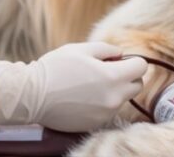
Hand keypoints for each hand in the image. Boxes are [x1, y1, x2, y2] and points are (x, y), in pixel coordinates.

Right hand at [0, 42, 147, 131]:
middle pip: (137, 86)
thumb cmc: (55, 68)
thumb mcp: (82, 49)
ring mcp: (105, 114)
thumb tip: (121, 55)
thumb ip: (108, 50)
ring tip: (90, 84)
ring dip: (114, 91)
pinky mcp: (94, 124)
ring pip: (122, 99)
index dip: (132, 61)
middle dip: (127, 76)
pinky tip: (83, 97)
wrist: (32, 96)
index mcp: (113, 77)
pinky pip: (107, 111)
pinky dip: (102, 104)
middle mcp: (113, 98)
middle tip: (107, 71)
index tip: (119, 60)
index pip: (141, 68)